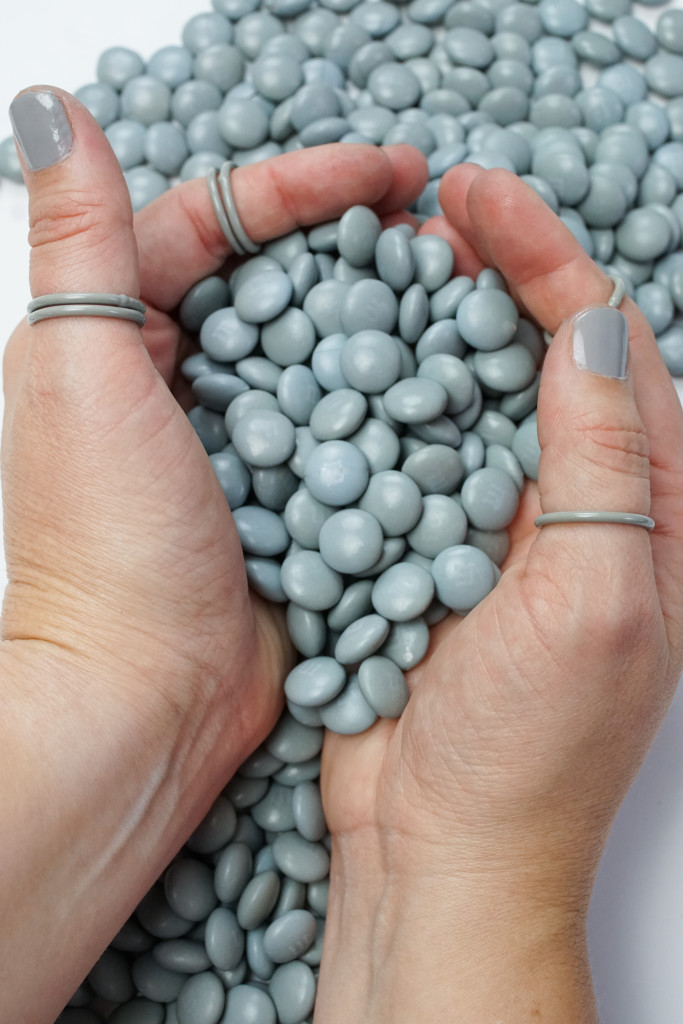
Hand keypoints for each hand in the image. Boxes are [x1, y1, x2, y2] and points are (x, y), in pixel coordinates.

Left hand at [0, 87, 427, 1021]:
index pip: (216, 221)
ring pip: (327, 350)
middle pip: (284, 280)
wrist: (149, 701)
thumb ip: (82, 243)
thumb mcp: (81, 373)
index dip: (304, 182)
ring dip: (390, 317)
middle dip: (361, 244)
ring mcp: (242, 440)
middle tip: (442, 227)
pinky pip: (352, 428)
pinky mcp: (291, 495)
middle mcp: (181, 380)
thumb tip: (52, 108)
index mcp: (119, 335)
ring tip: (464, 294)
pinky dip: (396, 403)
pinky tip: (452, 386)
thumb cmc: (105, 548)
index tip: (392, 170)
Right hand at [316, 166, 682, 1022]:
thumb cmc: (528, 757)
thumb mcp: (595, 601)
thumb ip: (605, 463)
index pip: (614, 352)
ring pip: (475, 398)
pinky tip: (354, 366)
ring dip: (438, 328)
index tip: (484, 198)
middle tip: (436, 212)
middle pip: (545, 357)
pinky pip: (414, 455)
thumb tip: (592, 329)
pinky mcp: (433, 552)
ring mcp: (503, 528)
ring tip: (393, 266)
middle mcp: (584, 510)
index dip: (553, 262)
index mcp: (652, 515)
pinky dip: (388, 404)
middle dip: (497, 275)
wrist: (442, 854)